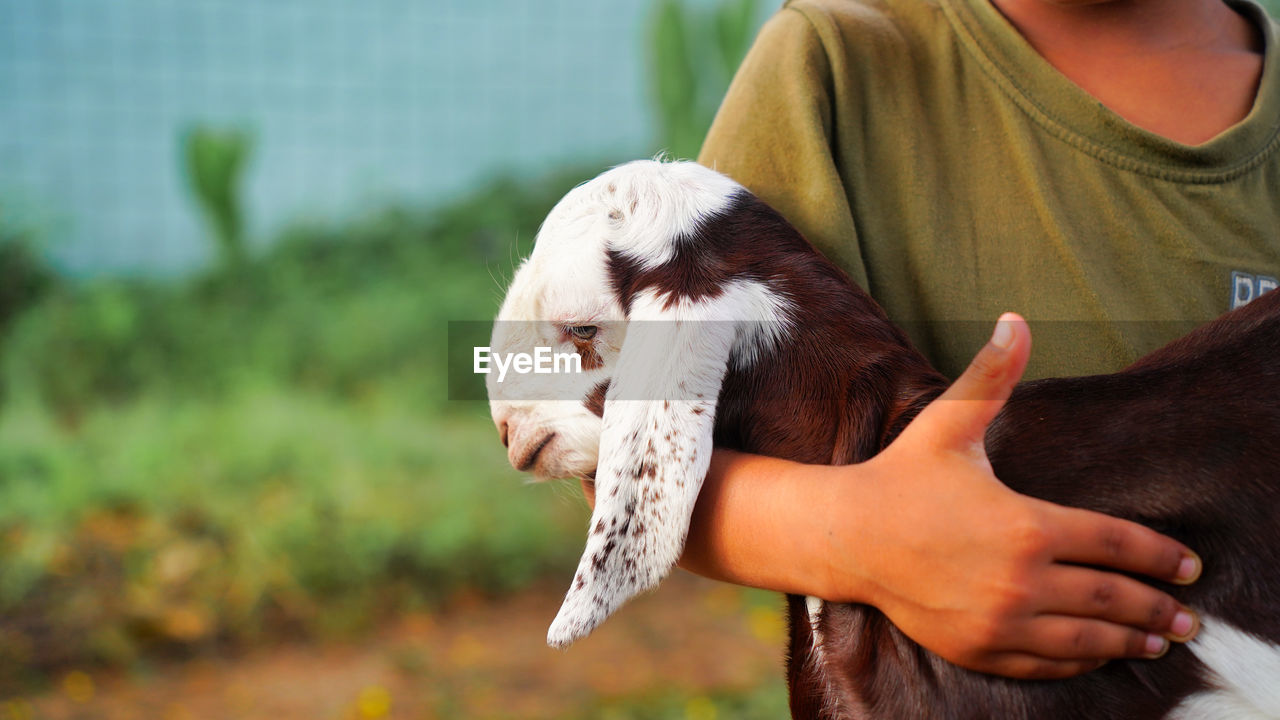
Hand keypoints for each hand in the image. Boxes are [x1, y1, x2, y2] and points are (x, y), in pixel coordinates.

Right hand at [837, 313, 1201, 678]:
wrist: (848, 537)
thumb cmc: (902, 477)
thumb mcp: (949, 425)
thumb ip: (992, 376)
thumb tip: (1015, 321)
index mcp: (1027, 526)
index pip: (1117, 545)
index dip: (1160, 556)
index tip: (1188, 565)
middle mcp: (1020, 580)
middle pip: (1113, 599)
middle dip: (1158, 608)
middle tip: (1187, 615)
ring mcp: (1000, 621)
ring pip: (1086, 639)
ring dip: (1129, 640)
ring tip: (1156, 639)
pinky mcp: (979, 648)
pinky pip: (1046, 662)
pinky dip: (1079, 659)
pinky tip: (1097, 651)